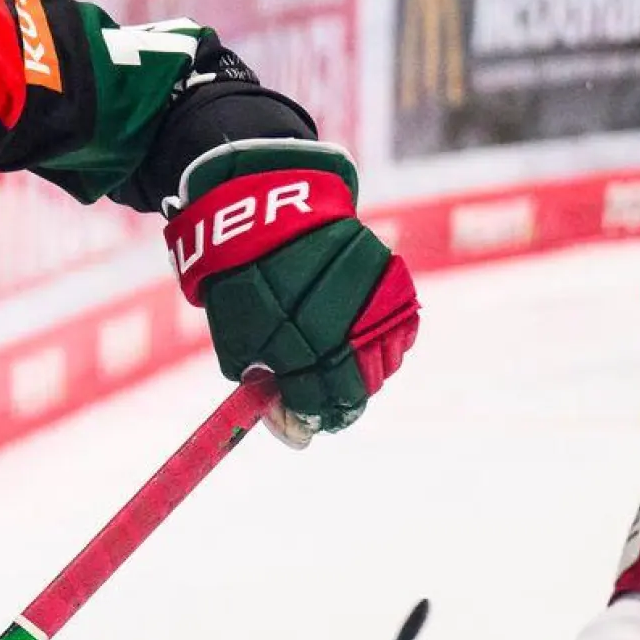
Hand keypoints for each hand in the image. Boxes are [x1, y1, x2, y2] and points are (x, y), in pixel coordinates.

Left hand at [163, 139, 418, 447]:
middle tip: (327, 399)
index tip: (308, 421)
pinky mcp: (393, 282)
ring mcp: (372, 305)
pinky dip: (389, 342)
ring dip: (367, 372)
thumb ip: (264, 386)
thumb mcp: (236, 338)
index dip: (312, 419)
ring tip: (344, 364)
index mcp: (299, 346)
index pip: (318, 404)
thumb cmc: (244, 280)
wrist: (270, 208)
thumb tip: (295, 431)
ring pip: (386, 363)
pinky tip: (366, 338)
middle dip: (340, 402)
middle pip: (357, 389)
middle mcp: (343, 328)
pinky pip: (403, 330)